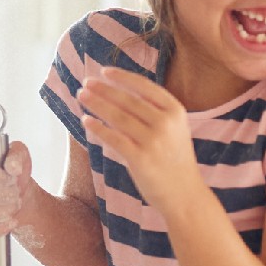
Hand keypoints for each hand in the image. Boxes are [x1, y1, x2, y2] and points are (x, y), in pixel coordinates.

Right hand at [0, 140, 33, 239]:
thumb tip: (12, 166)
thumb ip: (16, 156)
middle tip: (15, 194)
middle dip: (1, 195)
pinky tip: (10, 221)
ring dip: (1, 212)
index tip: (10, 179)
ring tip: (14, 206)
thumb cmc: (11, 173)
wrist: (15, 193)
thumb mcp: (20, 156)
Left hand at [75, 67, 201, 209]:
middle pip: (128, 100)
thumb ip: (154, 111)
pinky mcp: (140, 159)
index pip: (145, 87)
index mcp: (176, 111)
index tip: (104, 71)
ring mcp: (153, 141)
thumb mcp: (174, 128)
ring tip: (81, 96)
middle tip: (86, 82)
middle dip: (104, 89)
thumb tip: (118, 92)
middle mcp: (166, 123)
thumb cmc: (174, 159)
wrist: (184, 194)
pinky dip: (98, 128)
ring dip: (96, 104)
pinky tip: (86, 120)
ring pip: (118, 117)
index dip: (123, 77)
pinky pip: (113, 138)